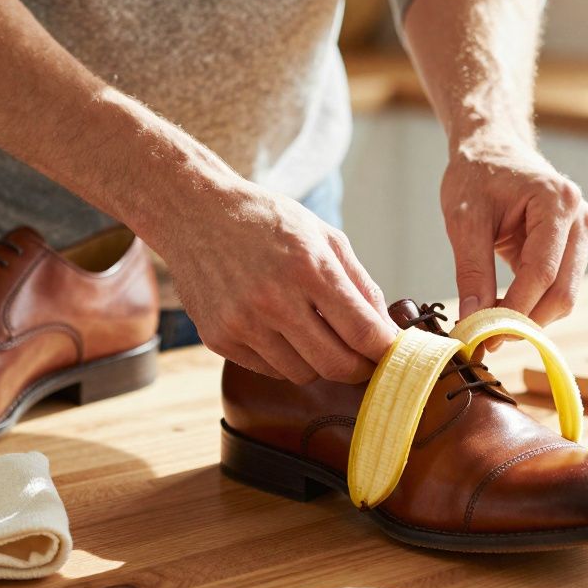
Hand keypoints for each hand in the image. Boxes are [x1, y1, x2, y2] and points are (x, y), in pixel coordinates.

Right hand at [165, 181, 399, 384]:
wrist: (194, 213)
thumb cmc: (267, 221)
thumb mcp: (324, 236)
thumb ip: (361, 284)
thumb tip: (387, 330)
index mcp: (308, 267)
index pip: (362, 332)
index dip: (385, 351)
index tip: (393, 354)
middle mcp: (274, 299)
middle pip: (335, 365)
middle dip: (359, 369)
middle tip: (365, 360)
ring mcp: (242, 323)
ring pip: (303, 374)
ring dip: (319, 363)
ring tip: (318, 336)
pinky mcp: (219, 338)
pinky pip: (270, 370)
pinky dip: (286, 359)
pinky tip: (282, 331)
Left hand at [441, 142, 587, 325]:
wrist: (492, 150)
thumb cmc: (477, 175)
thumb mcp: (463, 220)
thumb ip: (471, 271)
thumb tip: (472, 320)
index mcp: (557, 202)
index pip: (541, 273)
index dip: (514, 311)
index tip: (484, 336)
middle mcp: (580, 219)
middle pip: (562, 292)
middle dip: (525, 322)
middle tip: (486, 338)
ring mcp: (582, 234)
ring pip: (564, 296)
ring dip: (529, 317)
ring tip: (489, 321)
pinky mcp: (575, 247)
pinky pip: (558, 288)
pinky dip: (532, 305)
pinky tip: (502, 306)